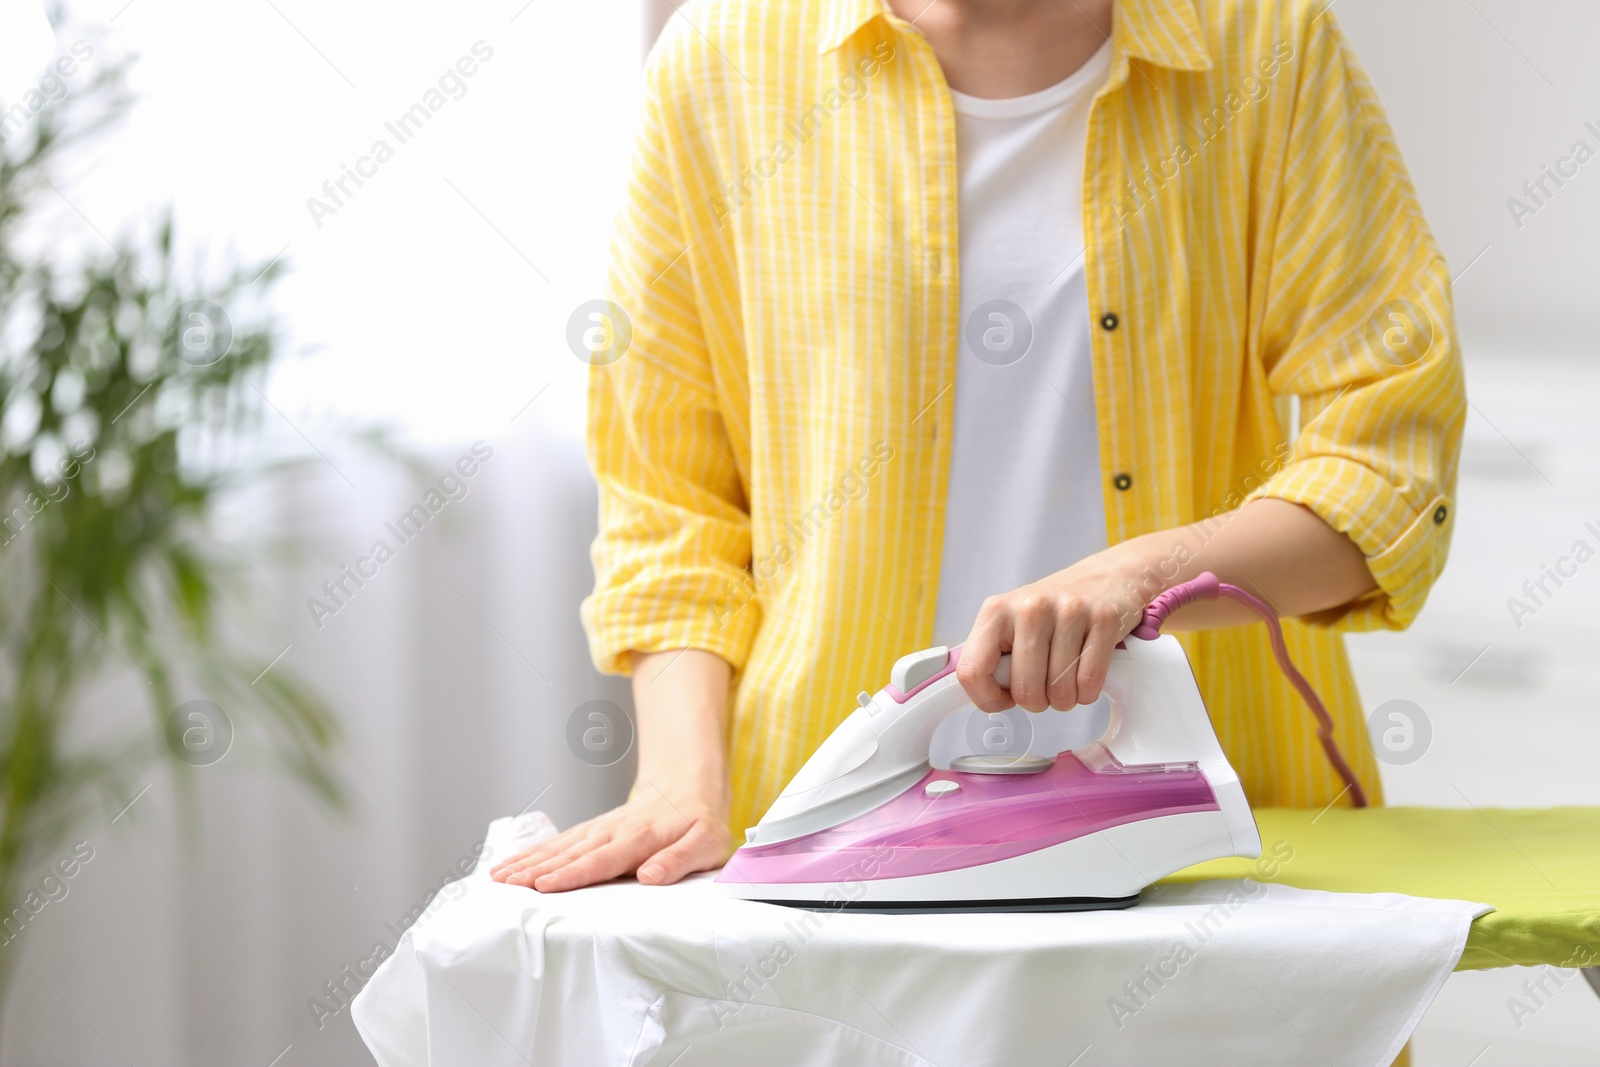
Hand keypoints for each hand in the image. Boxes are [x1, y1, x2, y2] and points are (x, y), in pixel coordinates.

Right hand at [489, 780, 732, 891]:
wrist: (688, 786)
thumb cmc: (700, 822)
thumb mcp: (707, 843)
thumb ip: (680, 859)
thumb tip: (651, 876)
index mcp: (640, 838)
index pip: (601, 860)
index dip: (572, 874)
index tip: (544, 885)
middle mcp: (613, 831)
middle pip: (570, 854)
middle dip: (536, 870)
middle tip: (505, 885)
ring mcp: (599, 829)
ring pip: (558, 846)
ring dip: (527, 861)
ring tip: (498, 877)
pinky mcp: (591, 830)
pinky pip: (559, 842)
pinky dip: (533, 852)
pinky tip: (511, 864)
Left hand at [956, 552, 1144, 713]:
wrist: (1107, 578)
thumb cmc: (1053, 611)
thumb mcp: (1011, 624)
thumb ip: (990, 657)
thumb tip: (977, 695)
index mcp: (996, 611)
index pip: (971, 672)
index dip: (987, 699)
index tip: (1003, 697)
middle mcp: (1029, 607)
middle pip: (1024, 691)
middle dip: (1037, 701)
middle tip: (1044, 684)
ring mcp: (1068, 611)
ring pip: (1059, 692)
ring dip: (1065, 698)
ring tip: (1066, 676)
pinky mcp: (1102, 619)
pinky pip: (1089, 683)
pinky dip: (1087, 691)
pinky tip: (1085, 672)